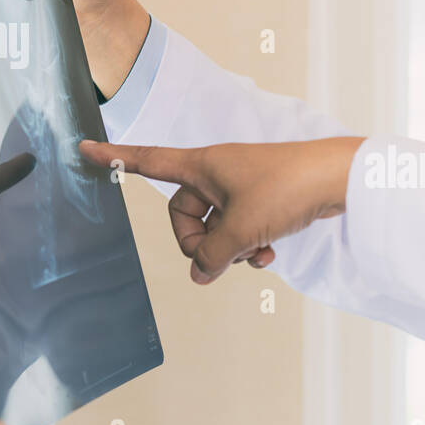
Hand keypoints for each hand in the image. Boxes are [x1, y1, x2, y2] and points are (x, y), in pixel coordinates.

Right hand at [79, 136, 365, 283]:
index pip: (148, 161)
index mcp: (201, 165)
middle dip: (200, 242)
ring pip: (216, 227)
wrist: (340, 178)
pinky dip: (250, 245)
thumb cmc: (288, 188)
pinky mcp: (264, 200)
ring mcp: (241, 186)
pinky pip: (240, 229)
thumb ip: (212, 254)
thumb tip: (200, 273)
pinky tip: (269, 254)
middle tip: (221, 257)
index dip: (115, 159)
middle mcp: (217, 173)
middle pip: (185, 215)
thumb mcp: (241, 228)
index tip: (84, 151)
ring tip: (255, 254)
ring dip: (230, 248)